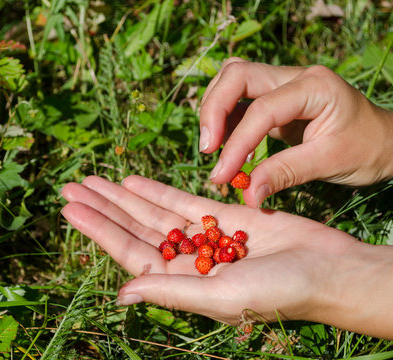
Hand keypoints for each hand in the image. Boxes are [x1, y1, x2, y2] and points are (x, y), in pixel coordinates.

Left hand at [61, 175, 392, 338]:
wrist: (328, 271)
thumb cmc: (279, 292)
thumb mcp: (220, 296)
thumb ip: (170, 291)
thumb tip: (122, 294)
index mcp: (180, 282)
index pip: (128, 251)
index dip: (98, 229)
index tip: (70, 209)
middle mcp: (185, 259)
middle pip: (133, 227)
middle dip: (102, 207)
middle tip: (70, 187)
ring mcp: (202, 236)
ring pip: (153, 211)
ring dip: (123, 195)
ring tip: (93, 179)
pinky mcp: (223, 216)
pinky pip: (182, 200)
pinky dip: (157, 190)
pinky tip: (133, 180)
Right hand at [199, 57, 392, 207]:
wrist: (385, 141)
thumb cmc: (367, 149)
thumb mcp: (330, 162)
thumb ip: (285, 174)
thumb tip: (247, 195)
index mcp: (314, 86)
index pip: (262, 109)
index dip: (236, 143)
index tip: (222, 175)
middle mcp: (294, 76)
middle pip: (237, 74)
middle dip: (213, 110)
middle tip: (207, 149)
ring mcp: (283, 84)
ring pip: (232, 81)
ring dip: (214, 111)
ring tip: (213, 149)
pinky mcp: (274, 98)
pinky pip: (239, 100)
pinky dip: (225, 121)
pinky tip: (229, 147)